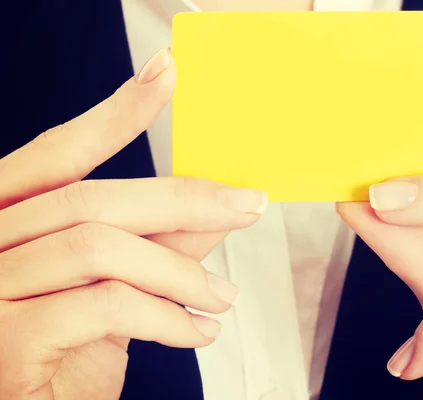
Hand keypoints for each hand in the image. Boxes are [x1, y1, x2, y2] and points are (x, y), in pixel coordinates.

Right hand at [0, 48, 266, 399]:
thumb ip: (157, 244)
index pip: (58, 153)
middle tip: (247, 204)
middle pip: (93, 198)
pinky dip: (166, 318)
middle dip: (184, 200)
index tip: (164, 74)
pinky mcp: (7, 338)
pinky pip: (105, 305)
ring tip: (223, 297)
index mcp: (9, 219)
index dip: (114, 113)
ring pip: (101, 248)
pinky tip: (198, 333)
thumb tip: (214, 205)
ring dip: (181, 273)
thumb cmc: (67, 354)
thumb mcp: (116, 288)